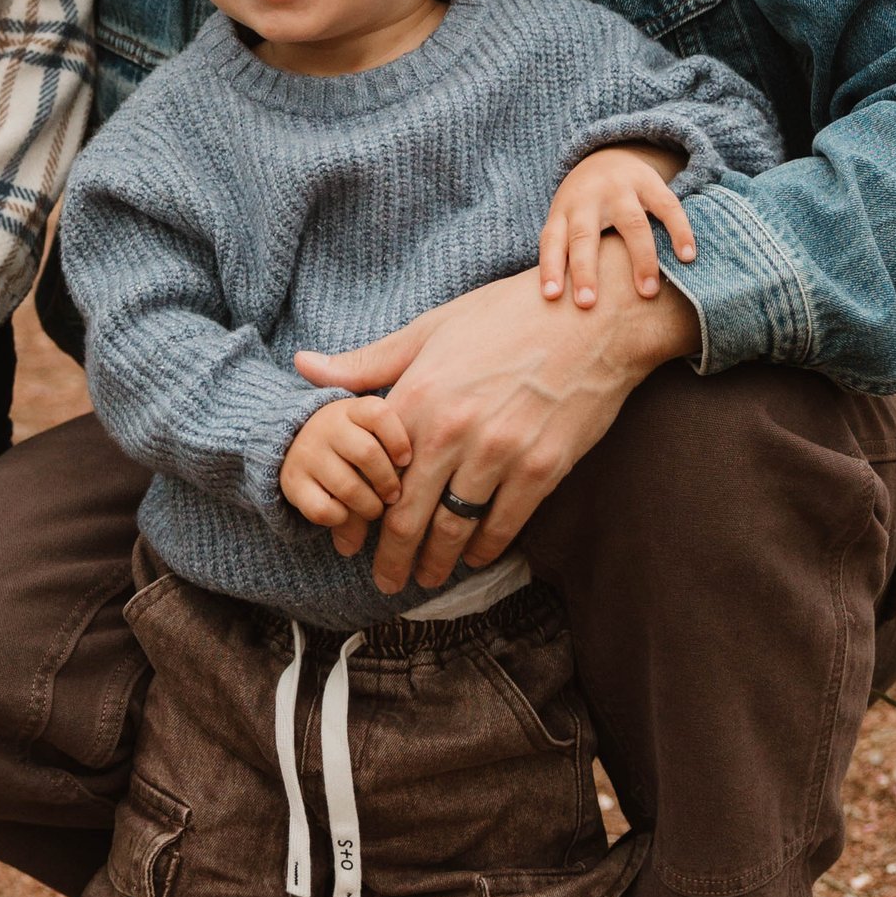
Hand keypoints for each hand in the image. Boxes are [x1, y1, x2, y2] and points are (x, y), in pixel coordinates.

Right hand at [280, 395, 410, 547]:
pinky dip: (341, 519)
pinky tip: (345, 514)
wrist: (293, 443)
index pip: (379, 414)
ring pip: (349, 488)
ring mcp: (307, 454)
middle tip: (393, 496)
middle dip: (388, 483)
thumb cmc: (348, 442)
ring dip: (369, 507)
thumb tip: (407, 496)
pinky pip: (324, 510)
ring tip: (374, 509)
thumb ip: (390, 449)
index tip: (406, 461)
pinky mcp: (292, 482)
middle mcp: (326, 427)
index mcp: (351, 410)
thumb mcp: (366, 431)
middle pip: (368, 454)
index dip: (398, 441)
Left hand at [295, 249, 697, 597]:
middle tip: (385, 581)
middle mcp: (454, 431)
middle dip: (392, 558)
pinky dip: (485, 549)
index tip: (349, 539)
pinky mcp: (542, 467)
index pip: (373, 475)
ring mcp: (500, 453)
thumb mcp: (431, 329)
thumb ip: (368, 361)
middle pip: (409, 517)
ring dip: (436, 562)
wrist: (591, 316)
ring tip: (427, 577)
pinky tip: (475, 557)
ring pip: (454, 529)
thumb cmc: (507, 315)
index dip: (358, 517)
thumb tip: (304, 366)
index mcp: (420, 396)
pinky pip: (504, 525)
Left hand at [539, 145, 694, 309]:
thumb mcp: (566, 219)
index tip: (551, 297)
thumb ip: (565, 253)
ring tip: (648, 292)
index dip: (550, 267)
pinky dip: (679, 231)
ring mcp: (619, 189)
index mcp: (563, 210)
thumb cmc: (584, 206)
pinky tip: (687, 257)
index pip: (552, 240)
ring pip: (631, 224)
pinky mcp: (650, 182)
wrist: (608, 154)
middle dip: (585, 270)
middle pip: (585, 235)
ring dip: (640, 259)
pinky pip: (667, 208)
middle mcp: (588, 199)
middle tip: (588, 304)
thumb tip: (558, 306)